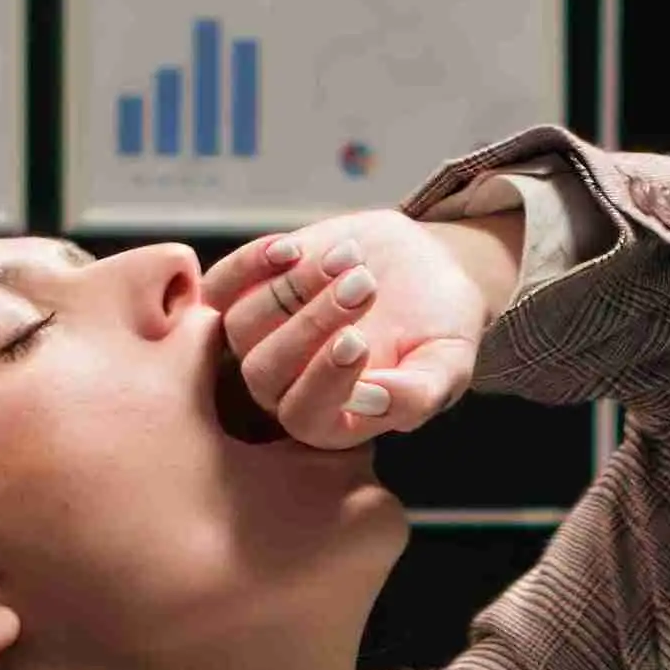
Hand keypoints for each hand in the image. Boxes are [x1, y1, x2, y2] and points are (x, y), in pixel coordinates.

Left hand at [198, 207, 508, 446]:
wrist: (422, 268)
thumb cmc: (437, 326)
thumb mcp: (448, 361)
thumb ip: (421, 393)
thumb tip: (381, 403)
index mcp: (332, 420)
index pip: (305, 417)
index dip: (323, 381)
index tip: (358, 340)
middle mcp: (284, 388)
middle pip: (264, 373)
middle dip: (312, 325)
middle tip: (365, 285)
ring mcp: (259, 340)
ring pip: (242, 328)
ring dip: (293, 290)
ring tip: (349, 258)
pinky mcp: (245, 293)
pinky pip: (220, 288)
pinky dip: (248, 266)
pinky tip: (292, 249)